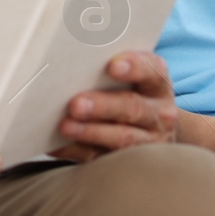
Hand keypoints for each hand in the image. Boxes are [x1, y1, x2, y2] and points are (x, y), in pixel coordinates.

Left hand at [51, 51, 177, 161]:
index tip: (113, 66)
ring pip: (120, 139)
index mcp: (158, 86)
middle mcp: (158, 115)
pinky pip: (100, 158)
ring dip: (90, 133)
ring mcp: (147, 143)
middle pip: (132, 108)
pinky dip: (75, 151)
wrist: (149, 131)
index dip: (135, 67)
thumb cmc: (130, 91)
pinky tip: (56, 143)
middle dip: (103, 106)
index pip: (152, 71)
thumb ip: (109, 64)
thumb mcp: (132, 77)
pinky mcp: (127, 163)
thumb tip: (74, 53)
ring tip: (65, 126)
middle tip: (75, 104)